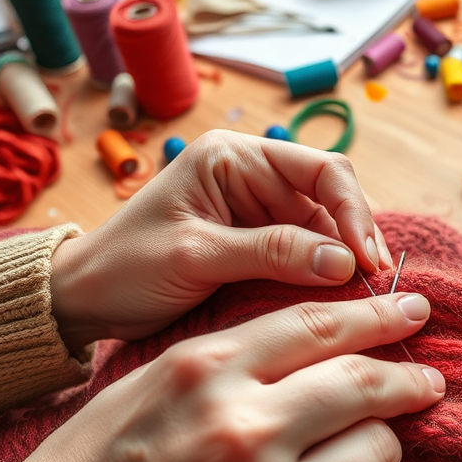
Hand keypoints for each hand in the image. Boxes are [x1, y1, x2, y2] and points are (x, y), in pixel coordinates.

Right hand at [6, 292, 443, 461]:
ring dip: (384, 446)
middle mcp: (243, 429)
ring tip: (368, 448)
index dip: (378, 314)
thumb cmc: (110, 448)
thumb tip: (339, 334)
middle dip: (408, 378)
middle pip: (364, 384)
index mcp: (210, 368)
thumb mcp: (168, 370)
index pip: (322, 325)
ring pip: (380, 452)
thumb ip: (249, 349)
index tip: (412, 311)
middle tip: (426, 381)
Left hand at [50, 131, 393, 350]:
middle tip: (376, 288)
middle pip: (333, 200)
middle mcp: (254, 178)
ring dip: (348, 263)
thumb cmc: (126, 268)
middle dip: (357, 240)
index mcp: (233, 158)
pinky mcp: (260, 248)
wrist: (85, 302)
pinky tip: (342, 303)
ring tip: (365, 300)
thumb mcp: (196, 256)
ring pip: (328, 232)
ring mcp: (260, 214)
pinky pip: (310, 258)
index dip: (354, 211)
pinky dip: (329, 279)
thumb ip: (271, 253)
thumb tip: (346, 262)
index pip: (320, 170)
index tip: (368, 260)